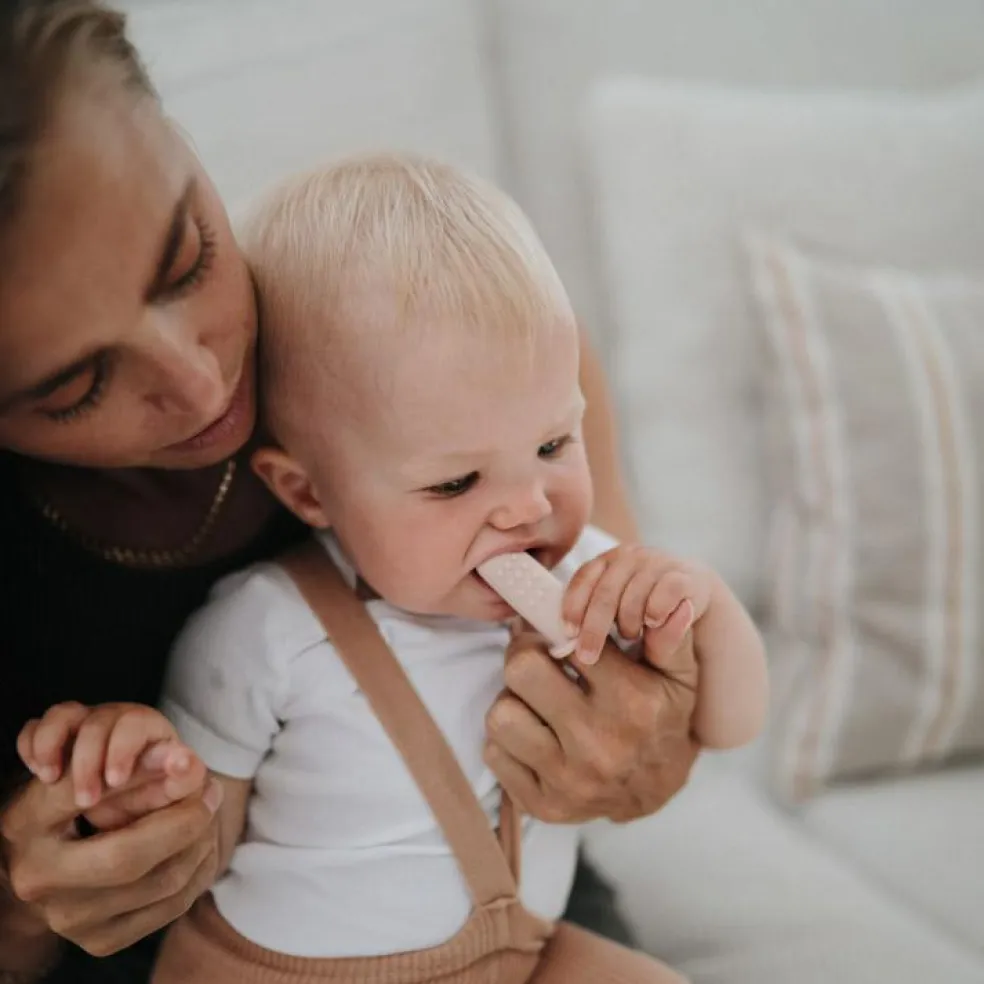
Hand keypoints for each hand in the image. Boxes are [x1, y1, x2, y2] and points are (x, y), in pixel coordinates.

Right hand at [1, 768, 222, 956]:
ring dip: (200, 842)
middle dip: (185, 819)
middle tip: (212, 790)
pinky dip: (199, 870)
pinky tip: (203, 844)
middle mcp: (39, 880)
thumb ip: (132, 763)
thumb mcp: (88, 772)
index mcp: (26, 826)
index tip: (188, 760)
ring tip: (209, 813)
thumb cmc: (74, 803)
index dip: (143, 778)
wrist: (49, 864)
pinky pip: (171, 907)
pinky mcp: (101, 941)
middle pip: (128, 857)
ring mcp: (69, 919)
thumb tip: (188, 760)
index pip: (87, 796)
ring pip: (161, 883)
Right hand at [17, 702, 205, 825]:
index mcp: (148, 726)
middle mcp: (116, 719)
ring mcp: (85, 724)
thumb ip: (183, 778)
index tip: (116, 780)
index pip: (134, 723)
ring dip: (53, 747)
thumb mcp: (172, 790)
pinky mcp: (57, 737)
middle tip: (87, 800)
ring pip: (63, 715)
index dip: (122, 749)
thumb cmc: (156, 792)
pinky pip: (35, 728)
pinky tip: (39, 771)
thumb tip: (188, 762)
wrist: (134, 800)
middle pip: (96, 721)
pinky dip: (32, 745)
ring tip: (51, 779)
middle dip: (87, 761)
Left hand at [484, 623, 698, 823]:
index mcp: (632, 703)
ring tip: (535, 702)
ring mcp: (568, 780)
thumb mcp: (680, 675)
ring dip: (513, 701)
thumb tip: (676, 605)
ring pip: (500, 715)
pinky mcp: (543, 805)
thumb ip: (671, 636)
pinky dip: (507, 739)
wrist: (657, 790)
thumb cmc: (662, 718)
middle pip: (521, 671)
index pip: (566, 643)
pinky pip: (494, 753)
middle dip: (525, 658)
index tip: (555, 637)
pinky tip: (533, 733)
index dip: (553, 631)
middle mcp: (598, 744)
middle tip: (536, 660)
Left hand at [562, 544, 712, 665]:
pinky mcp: (686, 576)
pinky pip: (666, 593)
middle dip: (594, 628)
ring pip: (633, 596)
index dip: (573, 605)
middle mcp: (631, 556)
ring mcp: (659, 563)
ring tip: (630, 636)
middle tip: (587, 655)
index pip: (584, 577)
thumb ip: (592, 613)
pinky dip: (656, 612)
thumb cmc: (643, 606)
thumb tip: (564, 632)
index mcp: (608, 560)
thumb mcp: (614, 609)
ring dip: (628, 623)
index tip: (568, 632)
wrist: (693, 594)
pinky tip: (652, 624)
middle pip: (605, 592)